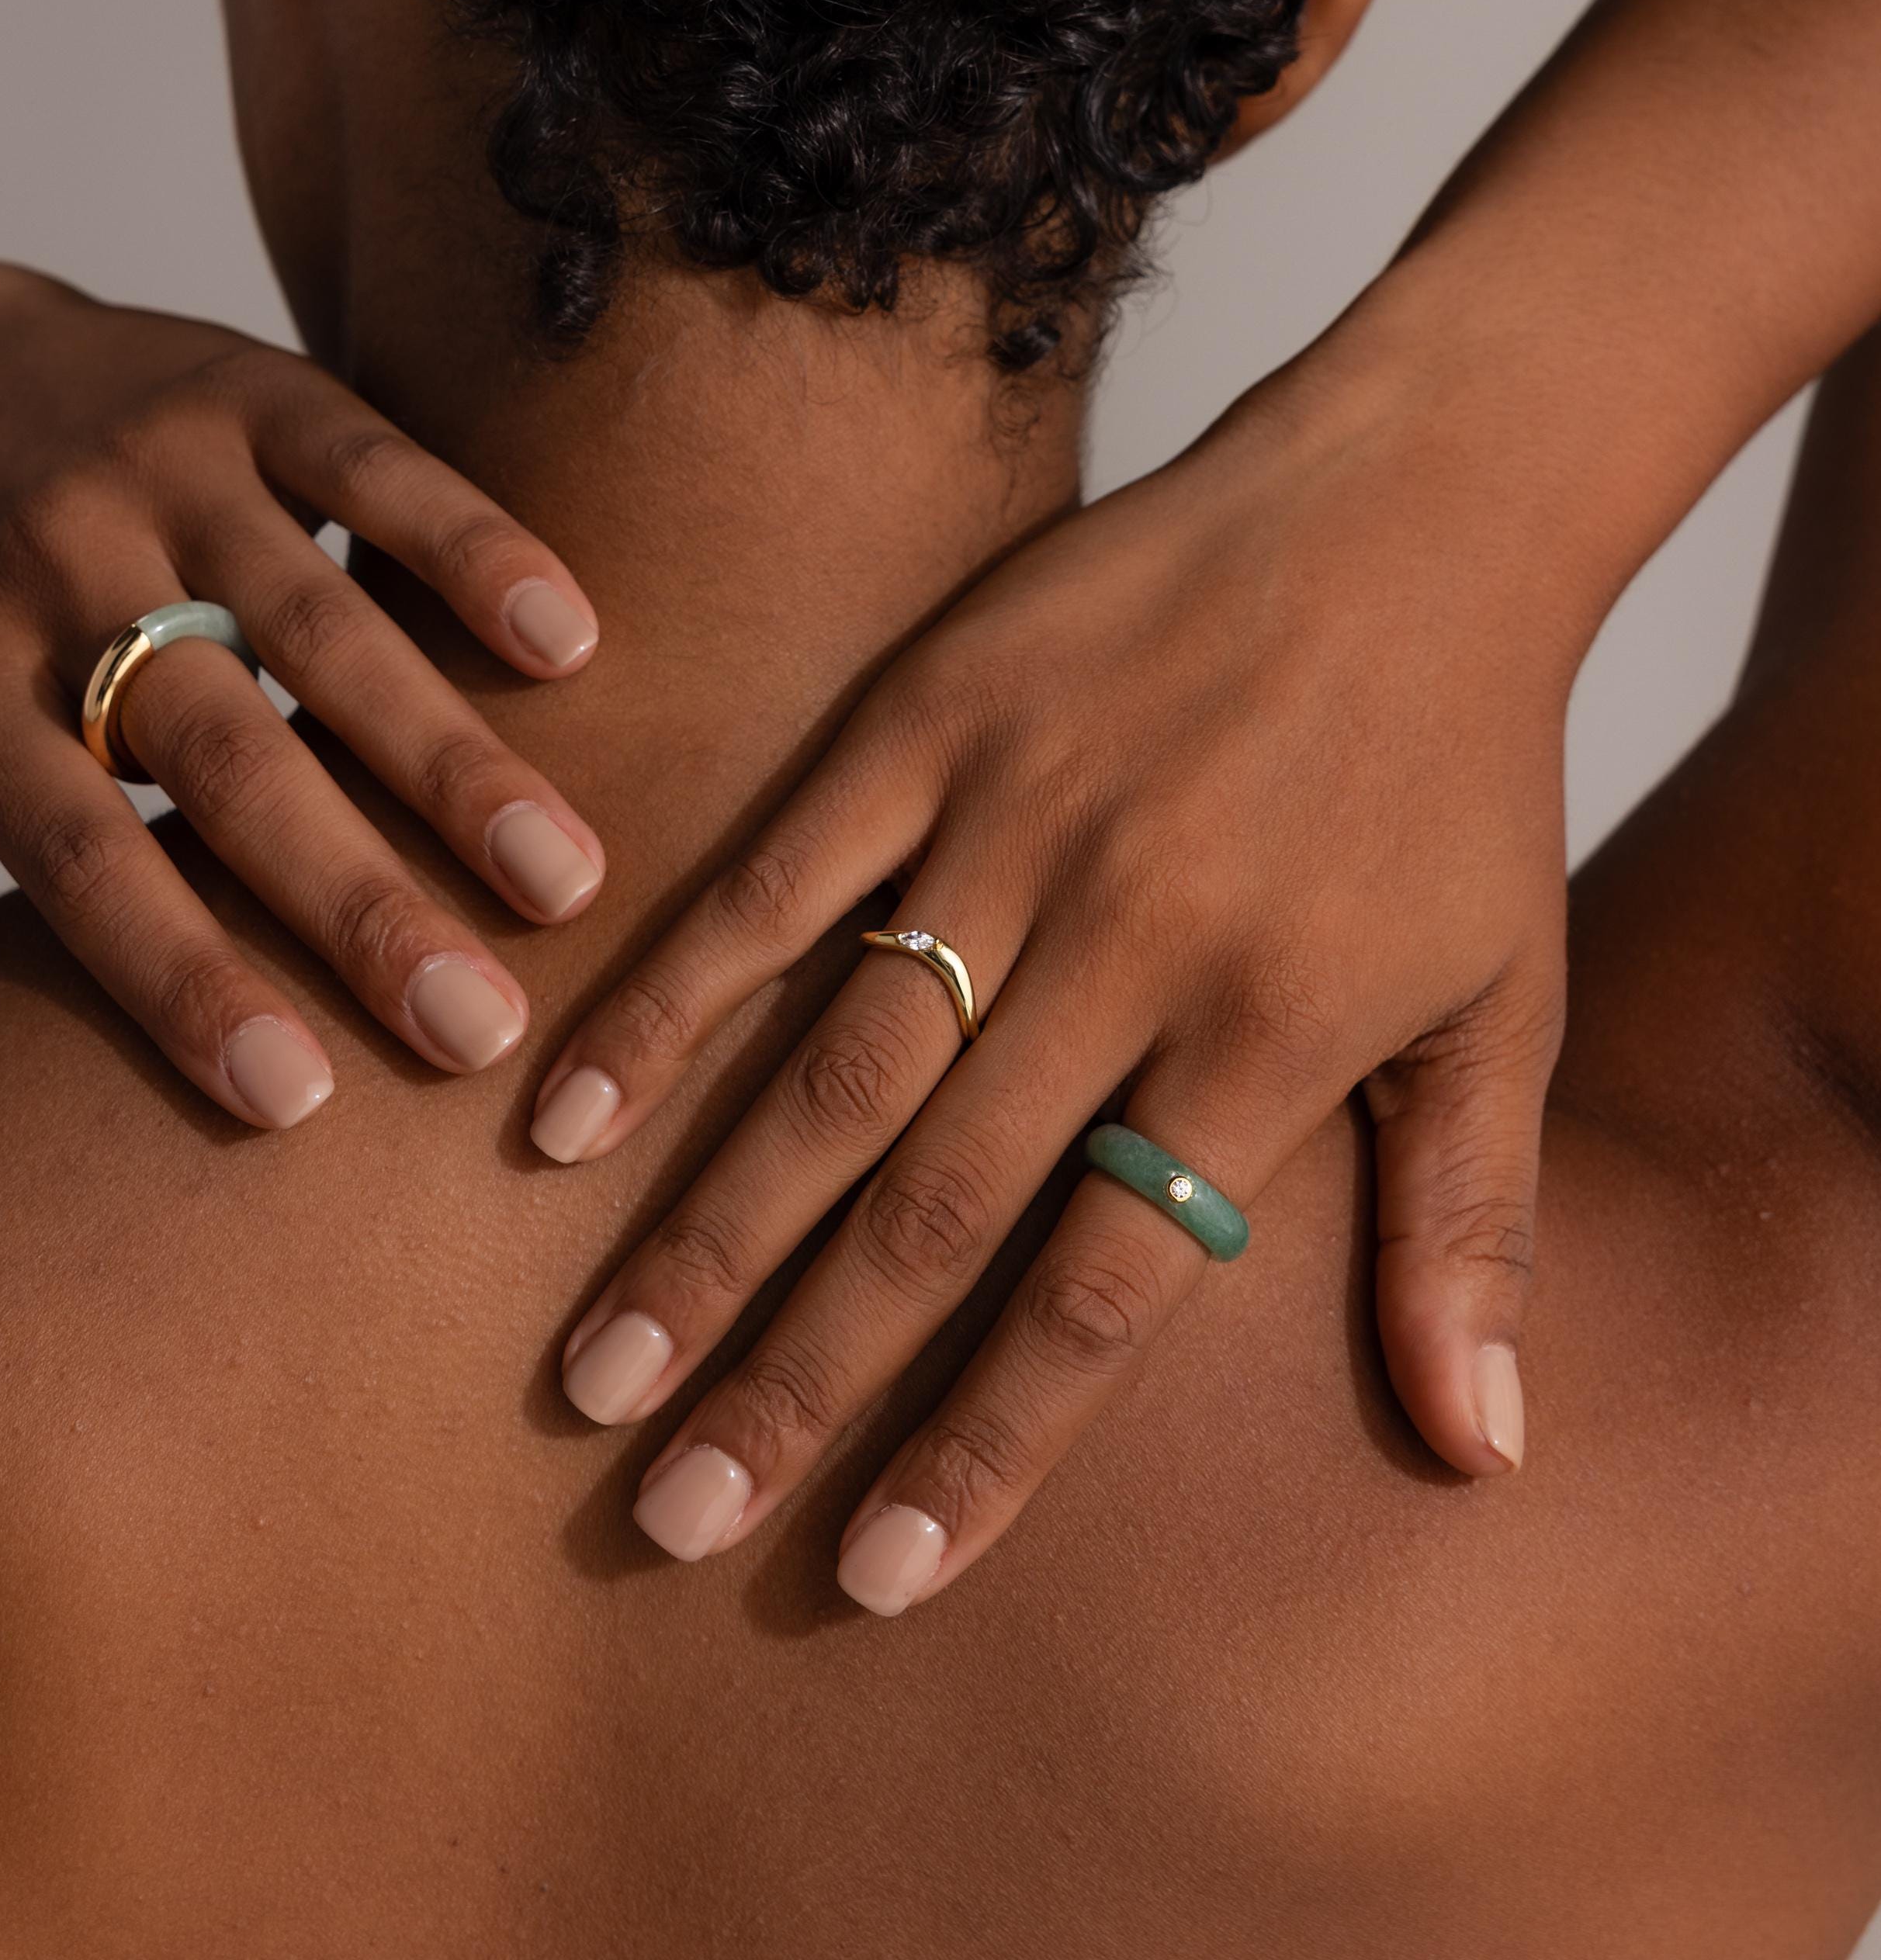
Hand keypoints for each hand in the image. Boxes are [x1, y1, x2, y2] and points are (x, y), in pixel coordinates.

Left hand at [0, 248, 604, 1124]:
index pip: (74, 853)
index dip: (180, 974)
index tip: (295, 1103)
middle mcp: (62, 572)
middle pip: (220, 754)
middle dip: (355, 895)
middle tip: (480, 1029)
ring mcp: (163, 471)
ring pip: (321, 622)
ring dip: (450, 752)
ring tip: (567, 878)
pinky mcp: (251, 388)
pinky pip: (377, 467)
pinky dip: (476, 548)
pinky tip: (572, 645)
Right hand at [534, 343, 1574, 1609]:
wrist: (1406, 501)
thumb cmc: (1453, 769)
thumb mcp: (1507, 1003)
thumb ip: (1471, 1225)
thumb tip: (1482, 1452)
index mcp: (1265, 1032)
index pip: (1101, 1289)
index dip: (988, 1445)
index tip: (876, 1573)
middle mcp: (1121, 944)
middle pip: (933, 1207)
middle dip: (797, 1379)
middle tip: (668, 1512)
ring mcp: (1005, 825)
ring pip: (830, 1070)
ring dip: (704, 1232)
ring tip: (599, 1371)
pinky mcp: (921, 719)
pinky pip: (771, 884)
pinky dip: (667, 1004)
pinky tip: (566, 1115)